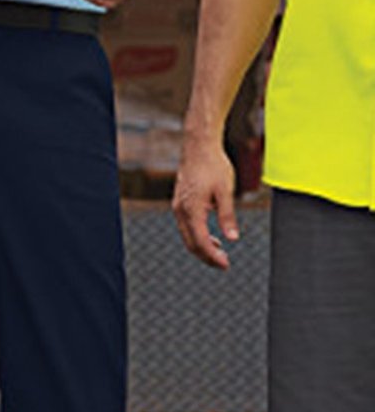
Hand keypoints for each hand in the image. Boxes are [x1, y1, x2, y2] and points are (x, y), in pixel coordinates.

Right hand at [172, 136, 239, 270]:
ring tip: (220, 254)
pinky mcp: (180, 204)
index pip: (201, 242)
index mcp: (192, 210)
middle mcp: (181, 211)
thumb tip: (233, 238)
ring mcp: (178, 208)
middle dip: (207, 257)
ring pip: (188, 237)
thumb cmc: (213, 165)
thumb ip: (227, 216)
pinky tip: (212, 238)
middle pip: (191, 244)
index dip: (213, 257)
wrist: (198, 146)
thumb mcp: (225, 190)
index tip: (226, 265)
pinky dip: (198, 237)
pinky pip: (186, 228)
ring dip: (202, 248)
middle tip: (224, 264)